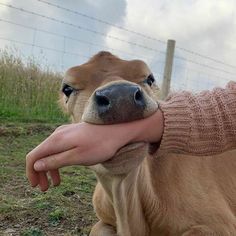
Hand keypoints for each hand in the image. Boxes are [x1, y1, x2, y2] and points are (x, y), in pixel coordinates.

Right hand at [26, 110, 163, 190]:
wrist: (117, 129)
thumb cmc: (99, 145)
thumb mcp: (77, 157)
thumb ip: (56, 161)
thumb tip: (36, 165)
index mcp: (56, 141)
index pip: (33, 157)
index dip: (31, 173)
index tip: (36, 186)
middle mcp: (57, 134)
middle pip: (41, 154)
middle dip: (40, 172)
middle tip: (45, 188)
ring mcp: (65, 133)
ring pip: (51, 152)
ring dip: (50, 168)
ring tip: (55, 184)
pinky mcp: (73, 134)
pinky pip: (60, 148)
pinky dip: (59, 160)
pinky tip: (64, 169)